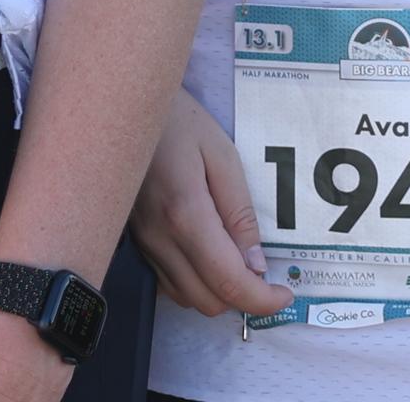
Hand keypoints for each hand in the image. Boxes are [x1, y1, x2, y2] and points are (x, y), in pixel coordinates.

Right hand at [131, 89, 289, 320]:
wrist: (124, 109)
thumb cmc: (179, 122)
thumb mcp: (222, 155)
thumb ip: (240, 213)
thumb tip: (256, 265)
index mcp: (186, 215)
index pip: (228, 281)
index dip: (261, 300)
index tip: (285, 294)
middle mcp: (160, 239)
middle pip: (207, 300)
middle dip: (242, 297)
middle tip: (263, 272)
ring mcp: (143, 244)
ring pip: (186, 298)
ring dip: (218, 291)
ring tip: (238, 261)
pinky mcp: (136, 242)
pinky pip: (168, 283)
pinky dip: (195, 282)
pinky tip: (208, 255)